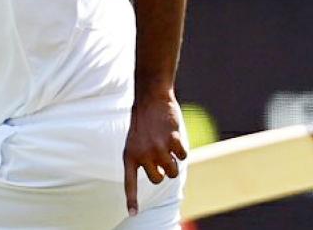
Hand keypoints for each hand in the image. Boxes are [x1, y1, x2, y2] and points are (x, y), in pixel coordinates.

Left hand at [123, 92, 186, 216]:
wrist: (151, 98)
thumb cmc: (143, 122)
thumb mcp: (134, 141)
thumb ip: (142, 159)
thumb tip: (159, 176)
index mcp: (129, 155)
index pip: (130, 182)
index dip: (132, 200)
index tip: (133, 214)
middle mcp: (143, 154)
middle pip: (158, 180)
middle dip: (162, 172)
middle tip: (160, 157)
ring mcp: (158, 148)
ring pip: (172, 171)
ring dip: (174, 163)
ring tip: (168, 149)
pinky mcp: (172, 140)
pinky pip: (183, 156)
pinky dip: (182, 150)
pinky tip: (174, 137)